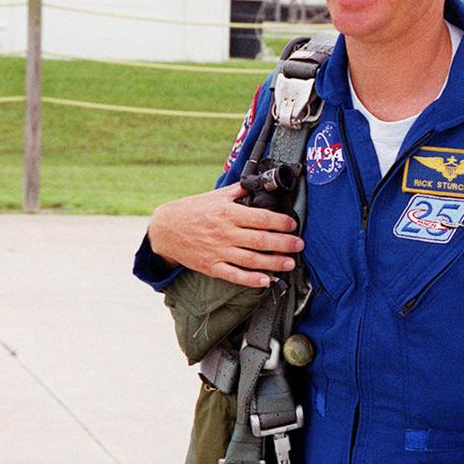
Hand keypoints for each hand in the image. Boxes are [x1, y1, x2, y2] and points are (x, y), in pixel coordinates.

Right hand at [148, 183, 303, 288]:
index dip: (280, 222)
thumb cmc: (191, 211)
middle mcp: (225, 233)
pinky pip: (235, 275)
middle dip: (284, 243)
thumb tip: (257, 183)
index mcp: (227, 213)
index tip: (292, 225)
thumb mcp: (214, 196)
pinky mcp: (212, 266)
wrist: (165, 229)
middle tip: (299, 245)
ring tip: (290, 263)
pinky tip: (266, 280)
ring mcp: (218, 251)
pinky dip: (251, 279)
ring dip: (274, 262)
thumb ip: (237, 192)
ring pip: (251, 260)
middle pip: (260, 240)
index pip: (260, 217)